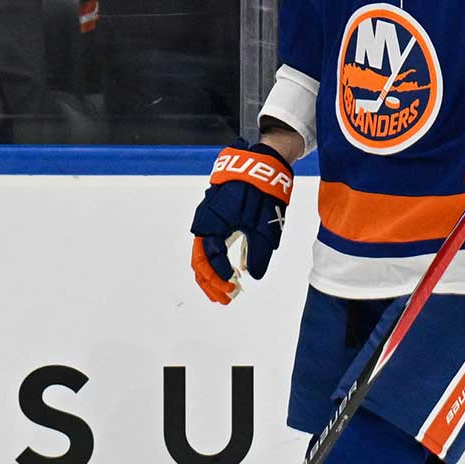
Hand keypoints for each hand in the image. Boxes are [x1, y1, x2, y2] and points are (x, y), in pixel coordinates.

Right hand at [189, 141, 293, 304]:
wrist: (260, 163)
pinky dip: (216, 262)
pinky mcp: (217, 219)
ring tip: (226, 293)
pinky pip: (210, 245)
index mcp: (212, 223)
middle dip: (211, 283)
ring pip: (203, 255)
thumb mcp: (264, 223)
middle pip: (200, 261)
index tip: (234, 289)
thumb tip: (253, 275)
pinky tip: (229, 274)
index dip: (220, 278)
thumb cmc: (261, 191)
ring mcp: (209, 220)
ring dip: (212, 276)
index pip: (210, 258)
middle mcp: (205, 222)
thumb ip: (258, 251)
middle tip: (226, 299)